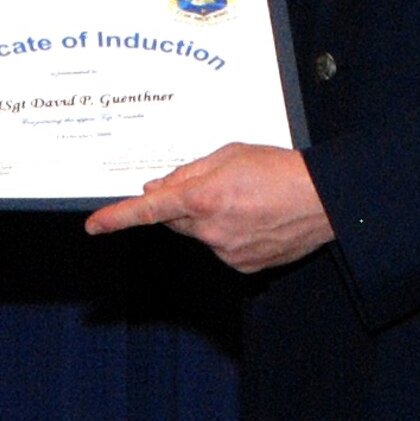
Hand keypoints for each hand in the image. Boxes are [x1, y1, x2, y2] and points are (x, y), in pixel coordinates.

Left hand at [83, 143, 333, 272]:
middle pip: (176, 220)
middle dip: (184, 204)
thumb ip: (188, 172)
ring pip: (200, 234)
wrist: (325, 199)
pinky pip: (223, 249)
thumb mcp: (229, 155)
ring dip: (211, 218)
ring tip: (247, 200)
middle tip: (215, 186)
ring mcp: (227, 252)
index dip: (117, 218)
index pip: (149, 209)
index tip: (94, 225)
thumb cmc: (281, 169)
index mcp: (203, 198)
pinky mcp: (244, 266)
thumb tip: (157, 187)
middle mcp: (211, 231)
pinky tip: (256, 219)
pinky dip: (231, 234)